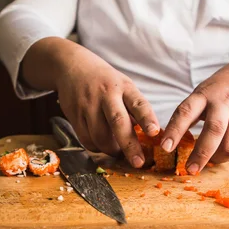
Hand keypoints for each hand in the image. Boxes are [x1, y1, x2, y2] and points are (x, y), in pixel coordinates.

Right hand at [23, 38, 159, 167]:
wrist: (72, 67)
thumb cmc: (105, 81)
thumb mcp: (124, 86)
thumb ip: (134, 109)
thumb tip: (149, 136)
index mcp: (124, 87)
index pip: (139, 104)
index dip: (147, 119)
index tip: (155, 132)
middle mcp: (106, 95)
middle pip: (118, 122)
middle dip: (130, 145)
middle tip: (139, 162)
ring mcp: (88, 105)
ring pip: (100, 136)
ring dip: (111, 150)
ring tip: (118, 152)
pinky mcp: (74, 114)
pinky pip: (86, 139)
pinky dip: (96, 147)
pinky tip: (101, 145)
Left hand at [160, 56, 228, 174]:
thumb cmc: (225, 86)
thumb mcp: (205, 91)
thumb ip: (191, 112)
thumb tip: (173, 139)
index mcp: (206, 94)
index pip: (186, 112)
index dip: (174, 130)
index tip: (165, 147)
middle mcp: (225, 103)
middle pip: (214, 132)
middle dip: (201, 154)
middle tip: (191, 170)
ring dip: (218, 159)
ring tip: (210, 161)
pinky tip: (224, 155)